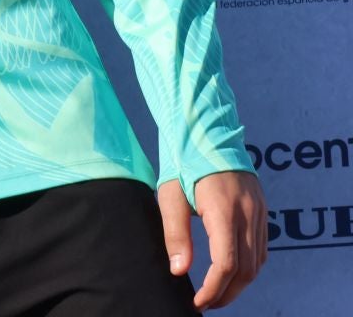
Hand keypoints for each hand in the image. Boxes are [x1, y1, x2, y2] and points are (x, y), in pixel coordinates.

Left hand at [159, 171, 266, 308]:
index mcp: (224, 210)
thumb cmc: (182, 163)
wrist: (206, 133)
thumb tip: (179, 271)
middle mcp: (248, 214)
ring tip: (217, 293)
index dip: (214, 288)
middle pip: (246, 269)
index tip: (198, 302)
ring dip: (240, 283)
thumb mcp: (170, 196)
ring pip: (258, 261)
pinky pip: (262, 248)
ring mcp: (259, 212)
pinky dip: (250, 266)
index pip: (226, 263)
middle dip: (227, 293)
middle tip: (207, 304)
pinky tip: (232, 273)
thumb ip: (176, 234)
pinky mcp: (261, 210)